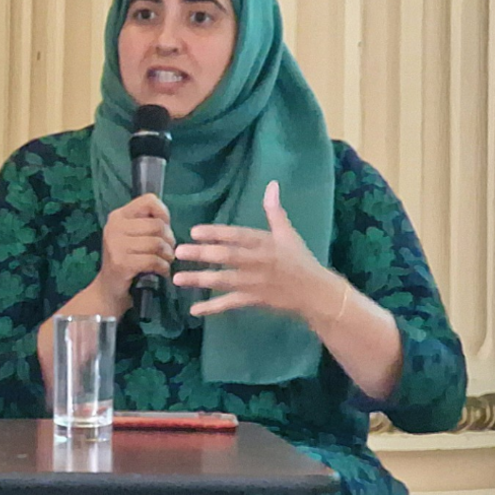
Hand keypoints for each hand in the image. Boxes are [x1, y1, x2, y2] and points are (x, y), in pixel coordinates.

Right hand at [97, 193, 175, 308]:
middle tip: (168, 251)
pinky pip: (153, 260)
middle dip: (169, 240)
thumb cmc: (127, 260)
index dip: (163, 213)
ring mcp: (115, 245)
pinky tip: (162, 272)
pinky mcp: (121, 263)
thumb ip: (147, 224)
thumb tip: (167, 222)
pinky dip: (163, 267)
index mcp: (118, 216)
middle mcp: (114, 227)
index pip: (148, 201)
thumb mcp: (133, 236)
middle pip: (157, 225)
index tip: (164, 229)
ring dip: (168, 255)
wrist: (109, 290)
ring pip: (157, 243)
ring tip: (165, 261)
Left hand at [173, 181, 339, 320]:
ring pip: (224, 281)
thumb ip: (275, 210)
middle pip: (228, 258)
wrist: (317, 293)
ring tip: (178, 278)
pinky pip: (230, 304)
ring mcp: (254, 283)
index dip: (217, 233)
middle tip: (178, 251)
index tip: (194, 231)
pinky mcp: (254, 300)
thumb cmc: (299, 260)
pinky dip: (212, 308)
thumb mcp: (288, 233)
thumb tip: (272, 184)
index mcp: (265, 243)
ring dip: (200, 280)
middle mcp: (258, 262)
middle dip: (202, 255)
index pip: (238, 236)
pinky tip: (194, 310)